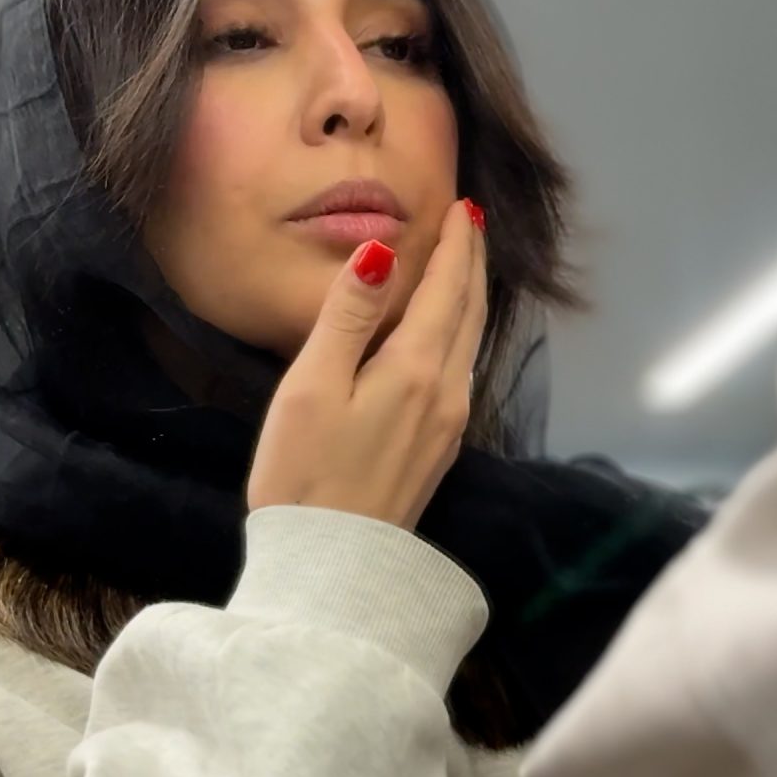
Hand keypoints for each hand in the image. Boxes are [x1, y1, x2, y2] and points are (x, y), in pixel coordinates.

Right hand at [246, 199, 487, 528]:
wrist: (331, 571)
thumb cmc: (304, 476)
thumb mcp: (312, 386)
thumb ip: (349, 316)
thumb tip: (383, 252)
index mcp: (416, 370)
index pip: (449, 290)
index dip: (457, 245)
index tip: (461, 206)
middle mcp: (447, 395)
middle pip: (469, 314)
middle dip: (471, 264)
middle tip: (469, 222)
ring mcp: (448, 427)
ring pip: (469, 345)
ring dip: (469, 299)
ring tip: (463, 266)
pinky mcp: (438, 452)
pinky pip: (460, 374)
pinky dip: (460, 336)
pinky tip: (447, 335)